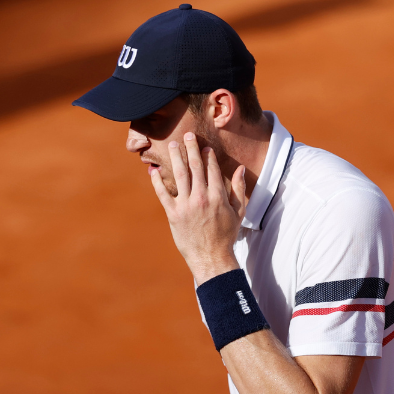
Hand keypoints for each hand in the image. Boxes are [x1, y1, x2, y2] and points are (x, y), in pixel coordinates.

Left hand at [150, 132, 247, 283]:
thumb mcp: (239, 212)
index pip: (211, 169)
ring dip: (175, 158)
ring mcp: (186, 205)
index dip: (207, 156)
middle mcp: (201, 198)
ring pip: (179, 175)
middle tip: (187, 136)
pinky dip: (157, 182)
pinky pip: (163, 194)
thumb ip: (239, 189)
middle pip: (194, 167)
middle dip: (191, 149)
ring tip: (171, 145)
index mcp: (217, 196)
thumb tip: (241, 169)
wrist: (211, 257)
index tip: (204, 146)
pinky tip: (153, 171)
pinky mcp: (173, 214)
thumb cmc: (226, 235)